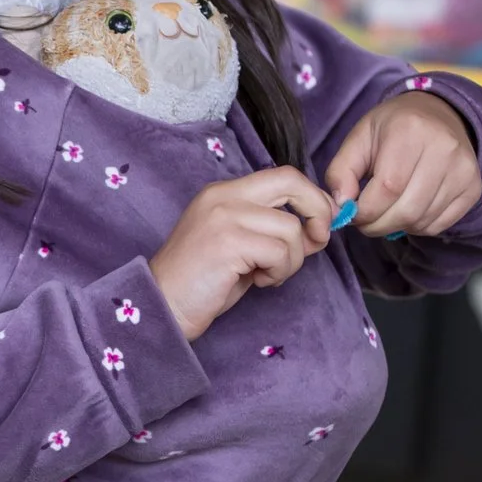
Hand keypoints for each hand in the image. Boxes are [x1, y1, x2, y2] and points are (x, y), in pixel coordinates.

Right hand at [148, 167, 334, 340]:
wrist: (161, 306)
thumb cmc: (201, 283)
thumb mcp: (241, 248)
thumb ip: (272, 232)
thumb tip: (318, 230)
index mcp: (224, 193)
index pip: (282, 176)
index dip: (311, 198)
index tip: (319, 226)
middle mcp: (223, 196)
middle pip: (291, 181)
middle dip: (317, 211)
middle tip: (318, 241)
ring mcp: (224, 216)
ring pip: (291, 228)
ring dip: (291, 260)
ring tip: (267, 275)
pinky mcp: (227, 241)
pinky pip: (280, 252)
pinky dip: (279, 272)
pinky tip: (258, 281)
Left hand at [325, 91, 481, 238]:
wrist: (438, 114)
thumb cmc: (392, 128)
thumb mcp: (358, 139)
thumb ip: (341, 172)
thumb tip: (342, 207)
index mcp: (410, 131)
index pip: (387, 188)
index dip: (365, 211)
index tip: (352, 213)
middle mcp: (444, 149)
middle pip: (407, 210)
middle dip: (378, 225)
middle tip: (365, 220)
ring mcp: (464, 170)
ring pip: (423, 221)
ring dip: (396, 227)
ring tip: (386, 211)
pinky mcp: (473, 188)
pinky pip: (439, 225)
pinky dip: (417, 226)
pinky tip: (408, 209)